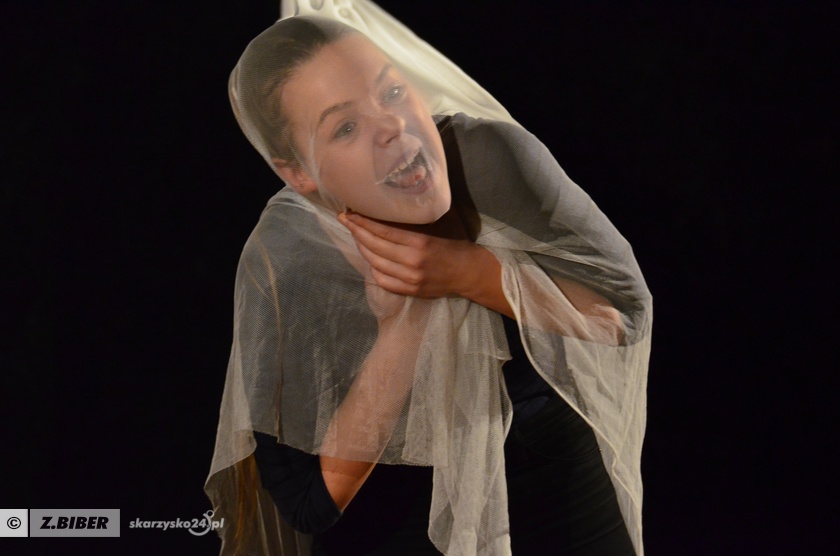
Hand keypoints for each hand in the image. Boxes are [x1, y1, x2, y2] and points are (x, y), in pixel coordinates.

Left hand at [337, 208, 480, 298]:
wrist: (470, 272)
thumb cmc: (456, 241)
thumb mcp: (442, 220)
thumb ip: (422, 210)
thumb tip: (403, 191)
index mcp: (420, 242)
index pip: (383, 231)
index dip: (363, 221)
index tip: (350, 212)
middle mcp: (412, 261)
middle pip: (374, 246)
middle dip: (356, 231)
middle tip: (345, 220)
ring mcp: (410, 279)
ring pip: (375, 263)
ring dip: (362, 248)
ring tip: (355, 235)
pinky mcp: (410, 290)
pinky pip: (383, 280)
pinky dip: (372, 268)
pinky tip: (369, 258)